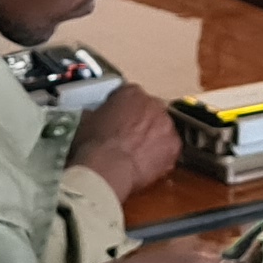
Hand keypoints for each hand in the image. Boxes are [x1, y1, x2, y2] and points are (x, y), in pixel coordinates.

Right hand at [70, 82, 180, 201]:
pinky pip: (169, 148)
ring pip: (162, 129)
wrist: (107, 170)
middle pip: (150, 110)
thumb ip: (100, 112)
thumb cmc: (93, 145)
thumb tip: (97, 117)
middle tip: (128, 137)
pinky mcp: (174, 147)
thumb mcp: (87, 119)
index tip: (118, 119)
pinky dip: (161, 155)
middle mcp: (154, 104)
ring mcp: (167, 125)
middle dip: (142, 121)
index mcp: (131, 92)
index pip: (130, 95)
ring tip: (138, 152)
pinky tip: (147, 163)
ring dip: (154, 137)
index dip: (123, 109)